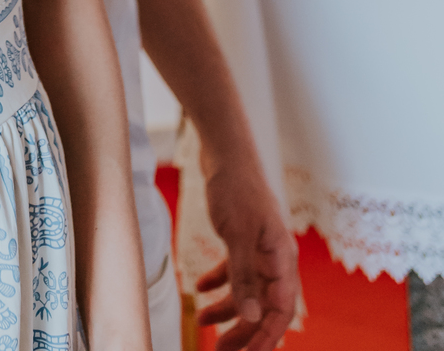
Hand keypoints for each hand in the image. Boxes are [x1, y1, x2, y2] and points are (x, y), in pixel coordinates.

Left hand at [195, 162, 298, 350]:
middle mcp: (274, 257)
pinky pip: (234, 270)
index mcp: (282, 259)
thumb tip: (252, 317)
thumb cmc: (237, 188)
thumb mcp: (238, 234)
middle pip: (264, 306)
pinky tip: (199, 288)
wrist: (226, 150)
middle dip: (244, 331)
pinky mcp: (242, 238)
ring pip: (247, 290)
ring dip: (228, 310)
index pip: (281, 311)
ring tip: (204, 321)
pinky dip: (219, 281)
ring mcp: (259, 248)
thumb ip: (244, 276)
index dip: (267, 338)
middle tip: (220, 350)